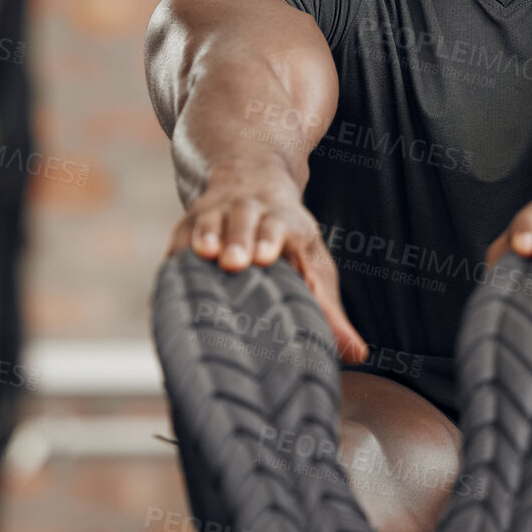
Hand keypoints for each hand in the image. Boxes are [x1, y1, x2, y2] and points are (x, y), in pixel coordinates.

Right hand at [165, 160, 368, 362]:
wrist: (252, 177)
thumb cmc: (288, 237)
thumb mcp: (314, 263)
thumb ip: (330, 310)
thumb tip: (358, 355)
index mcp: (284, 222)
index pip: (279, 227)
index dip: (272, 239)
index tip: (267, 256)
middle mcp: (250, 210)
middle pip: (244, 220)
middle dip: (239, 238)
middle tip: (234, 260)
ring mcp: (217, 213)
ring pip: (210, 220)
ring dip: (207, 235)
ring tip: (204, 254)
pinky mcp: (189, 223)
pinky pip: (181, 236)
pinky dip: (177, 253)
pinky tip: (173, 275)